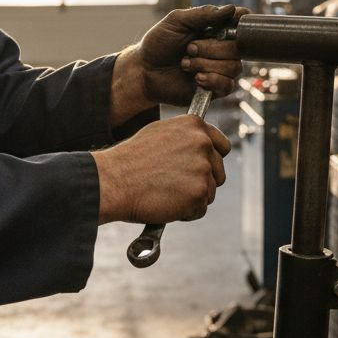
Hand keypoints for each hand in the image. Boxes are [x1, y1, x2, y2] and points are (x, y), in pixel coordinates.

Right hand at [92, 115, 231, 223]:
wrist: (114, 181)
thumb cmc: (130, 161)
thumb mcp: (159, 134)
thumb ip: (184, 138)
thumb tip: (200, 147)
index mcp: (194, 125)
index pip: (222, 146)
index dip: (212, 160)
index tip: (202, 169)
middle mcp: (203, 143)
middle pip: (218, 172)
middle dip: (202, 182)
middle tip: (176, 186)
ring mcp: (203, 168)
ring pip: (209, 192)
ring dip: (192, 198)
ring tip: (165, 193)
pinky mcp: (199, 192)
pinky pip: (200, 209)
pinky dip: (186, 213)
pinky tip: (166, 204)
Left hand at [137, 4, 249, 105]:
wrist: (144, 70)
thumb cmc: (159, 43)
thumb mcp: (177, 21)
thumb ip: (203, 14)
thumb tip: (231, 9)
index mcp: (215, 29)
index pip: (241, 23)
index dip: (241, 22)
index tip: (233, 21)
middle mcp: (221, 49)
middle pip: (238, 49)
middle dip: (212, 49)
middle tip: (189, 48)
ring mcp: (219, 69)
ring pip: (234, 67)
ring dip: (207, 64)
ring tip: (186, 63)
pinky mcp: (214, 89)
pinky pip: (227, 85)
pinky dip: (211, 80)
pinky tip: (196, 78)